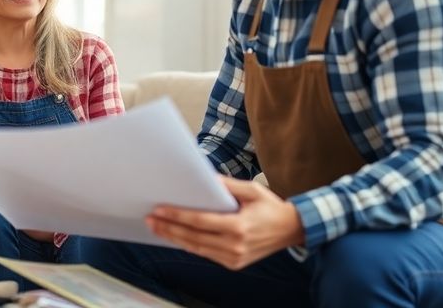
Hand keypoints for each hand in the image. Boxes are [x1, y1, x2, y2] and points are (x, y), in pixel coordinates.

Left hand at [147, 176, 304, 269]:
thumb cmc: (271, 207)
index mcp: (239, 227)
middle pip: (193, 237)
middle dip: (169, 228)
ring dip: (175, 238)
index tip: (159, 210)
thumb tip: (204, 178)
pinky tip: (176, 236)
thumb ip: (227, 185)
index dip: (177, 216)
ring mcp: (234, 258)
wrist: (292, 230)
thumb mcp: (252, 190)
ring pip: (197, 248)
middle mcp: (235, 245)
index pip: (200, 222)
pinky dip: (189, 245)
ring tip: (157, 228)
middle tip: (150, 219)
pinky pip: (206, 254)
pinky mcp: (234, 263)